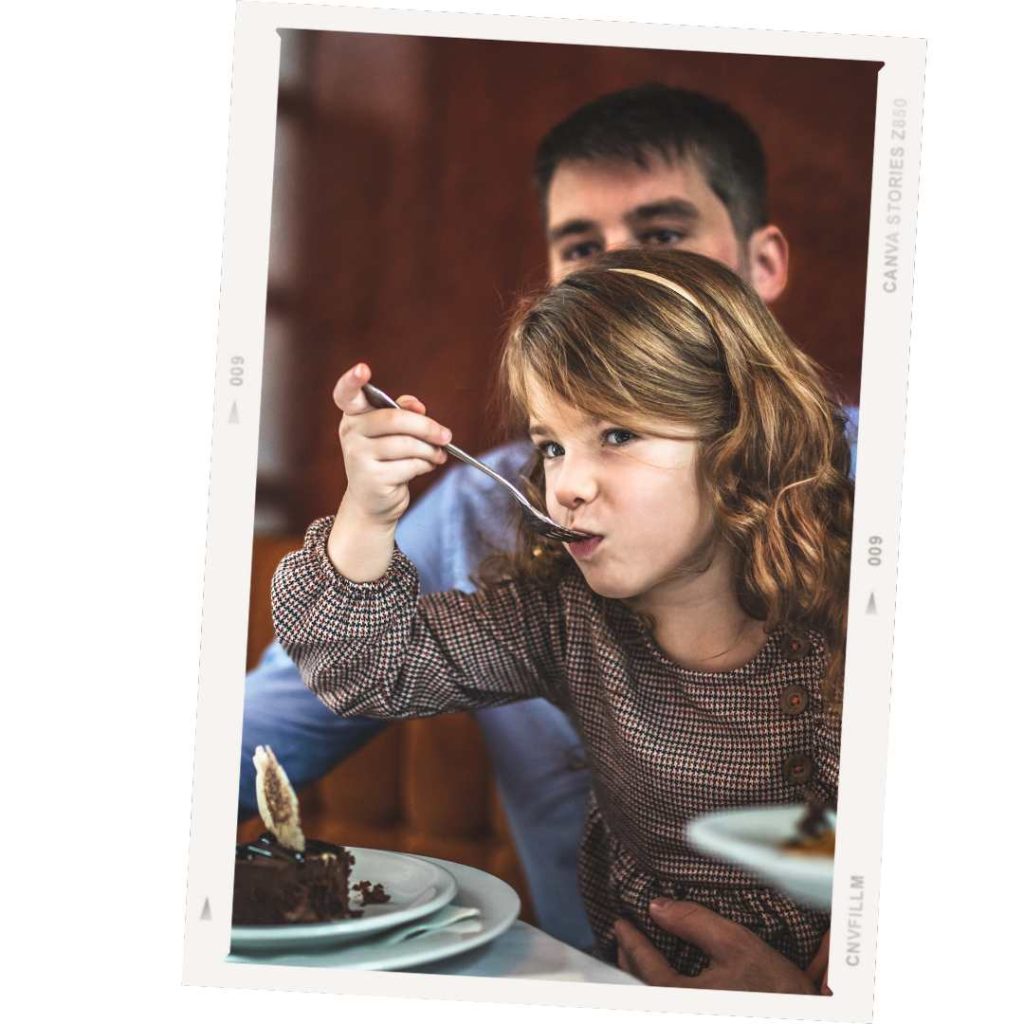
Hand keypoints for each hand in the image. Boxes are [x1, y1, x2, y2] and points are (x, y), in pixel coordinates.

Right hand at [332, 363, 450, 526]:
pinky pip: (410, 465)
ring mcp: (358, 457)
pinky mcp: (372, 478)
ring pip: (407, 444)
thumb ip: (403, 411)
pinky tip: (426, 465)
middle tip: (446, 436)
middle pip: (394, 419)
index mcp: (354, 414)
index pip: (346, 394)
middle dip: (427, 427)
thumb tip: (416, 406)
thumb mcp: (392, 431)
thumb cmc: (387, 458)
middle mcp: (351, 433)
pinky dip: (425, 465)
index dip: (352, 380)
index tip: (363, 369)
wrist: (374, 500)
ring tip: (438, 454)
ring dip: (430, 450)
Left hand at [613, 899, 822, 993]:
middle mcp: (683, 1011)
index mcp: (681, 997)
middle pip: (641, 989)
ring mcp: (691, 1013)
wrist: (805, 1014)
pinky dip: (656, 989)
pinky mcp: (702, 1014)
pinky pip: (669, 1003)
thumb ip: (693, 921)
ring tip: (634, 958)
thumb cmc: (773, 986)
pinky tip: (660, 981)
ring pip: (652, 999)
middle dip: (628, 963)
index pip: (645, 965)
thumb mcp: (736, 944)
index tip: (620, 923)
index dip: (630, 940)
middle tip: (621, 940)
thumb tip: (657, 907)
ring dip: (640, 979)